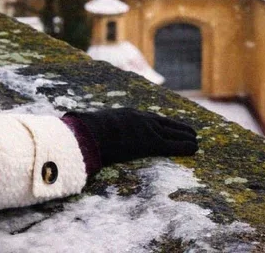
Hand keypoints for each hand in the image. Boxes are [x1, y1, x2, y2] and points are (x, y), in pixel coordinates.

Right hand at [63, 108, 197, 171]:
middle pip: (162, 122)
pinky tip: (194, 148)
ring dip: (184, 135)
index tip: (163, 123)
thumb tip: (69, 125)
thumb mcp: (86, 127)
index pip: (145, 118)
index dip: (157, 122)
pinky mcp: (151, 141)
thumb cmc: (85, 132)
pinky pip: (172, 144)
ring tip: (195, 139)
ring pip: (171, 131)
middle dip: (176, 126)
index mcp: (125, 115)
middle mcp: (138, 118)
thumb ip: (85, 126)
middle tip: (188, 129)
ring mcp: (146, 128)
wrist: (90, 132)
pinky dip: (184, 146)